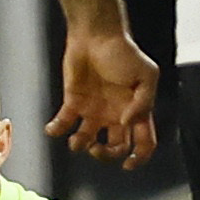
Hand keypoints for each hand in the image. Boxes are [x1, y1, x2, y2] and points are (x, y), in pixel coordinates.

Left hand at [48, 25, 160, 168]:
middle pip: (115, 148)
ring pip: (88, 140)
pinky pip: (63, 123)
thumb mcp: (146, 75)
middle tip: (97, 149)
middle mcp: (116, 115)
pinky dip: (56, 130)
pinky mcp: (74, 102)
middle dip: (106, 155)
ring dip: (81, 146)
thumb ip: (143, 102)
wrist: (95, 35)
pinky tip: (53, 129)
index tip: (128, 165)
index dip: (139, 157)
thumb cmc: (123, 52)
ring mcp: (94, 110)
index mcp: (136, 111)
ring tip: (77, 139)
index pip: (143, 142)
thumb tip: (127, 124)